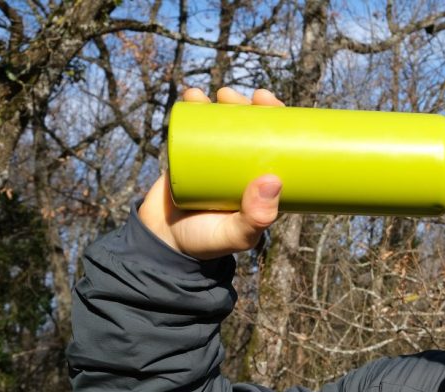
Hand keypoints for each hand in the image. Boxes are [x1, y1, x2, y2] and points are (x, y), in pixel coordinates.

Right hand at [138, 87, 286, 259]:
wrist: (164, 244)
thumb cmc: (207, 242)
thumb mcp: (237, 234)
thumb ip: (256, 217)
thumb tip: (273, 180)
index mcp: (261, 183)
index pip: (278, 147)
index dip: (281, 123)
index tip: (275, 105)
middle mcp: (241, 168)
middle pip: (252, 129)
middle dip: (253, 107)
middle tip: (254, 98)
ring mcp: (214, 160)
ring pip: (223, 123)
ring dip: (226, 102)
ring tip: (223, 95)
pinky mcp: (188, 156)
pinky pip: (193, 128)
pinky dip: (194, 109)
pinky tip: (194, 95)